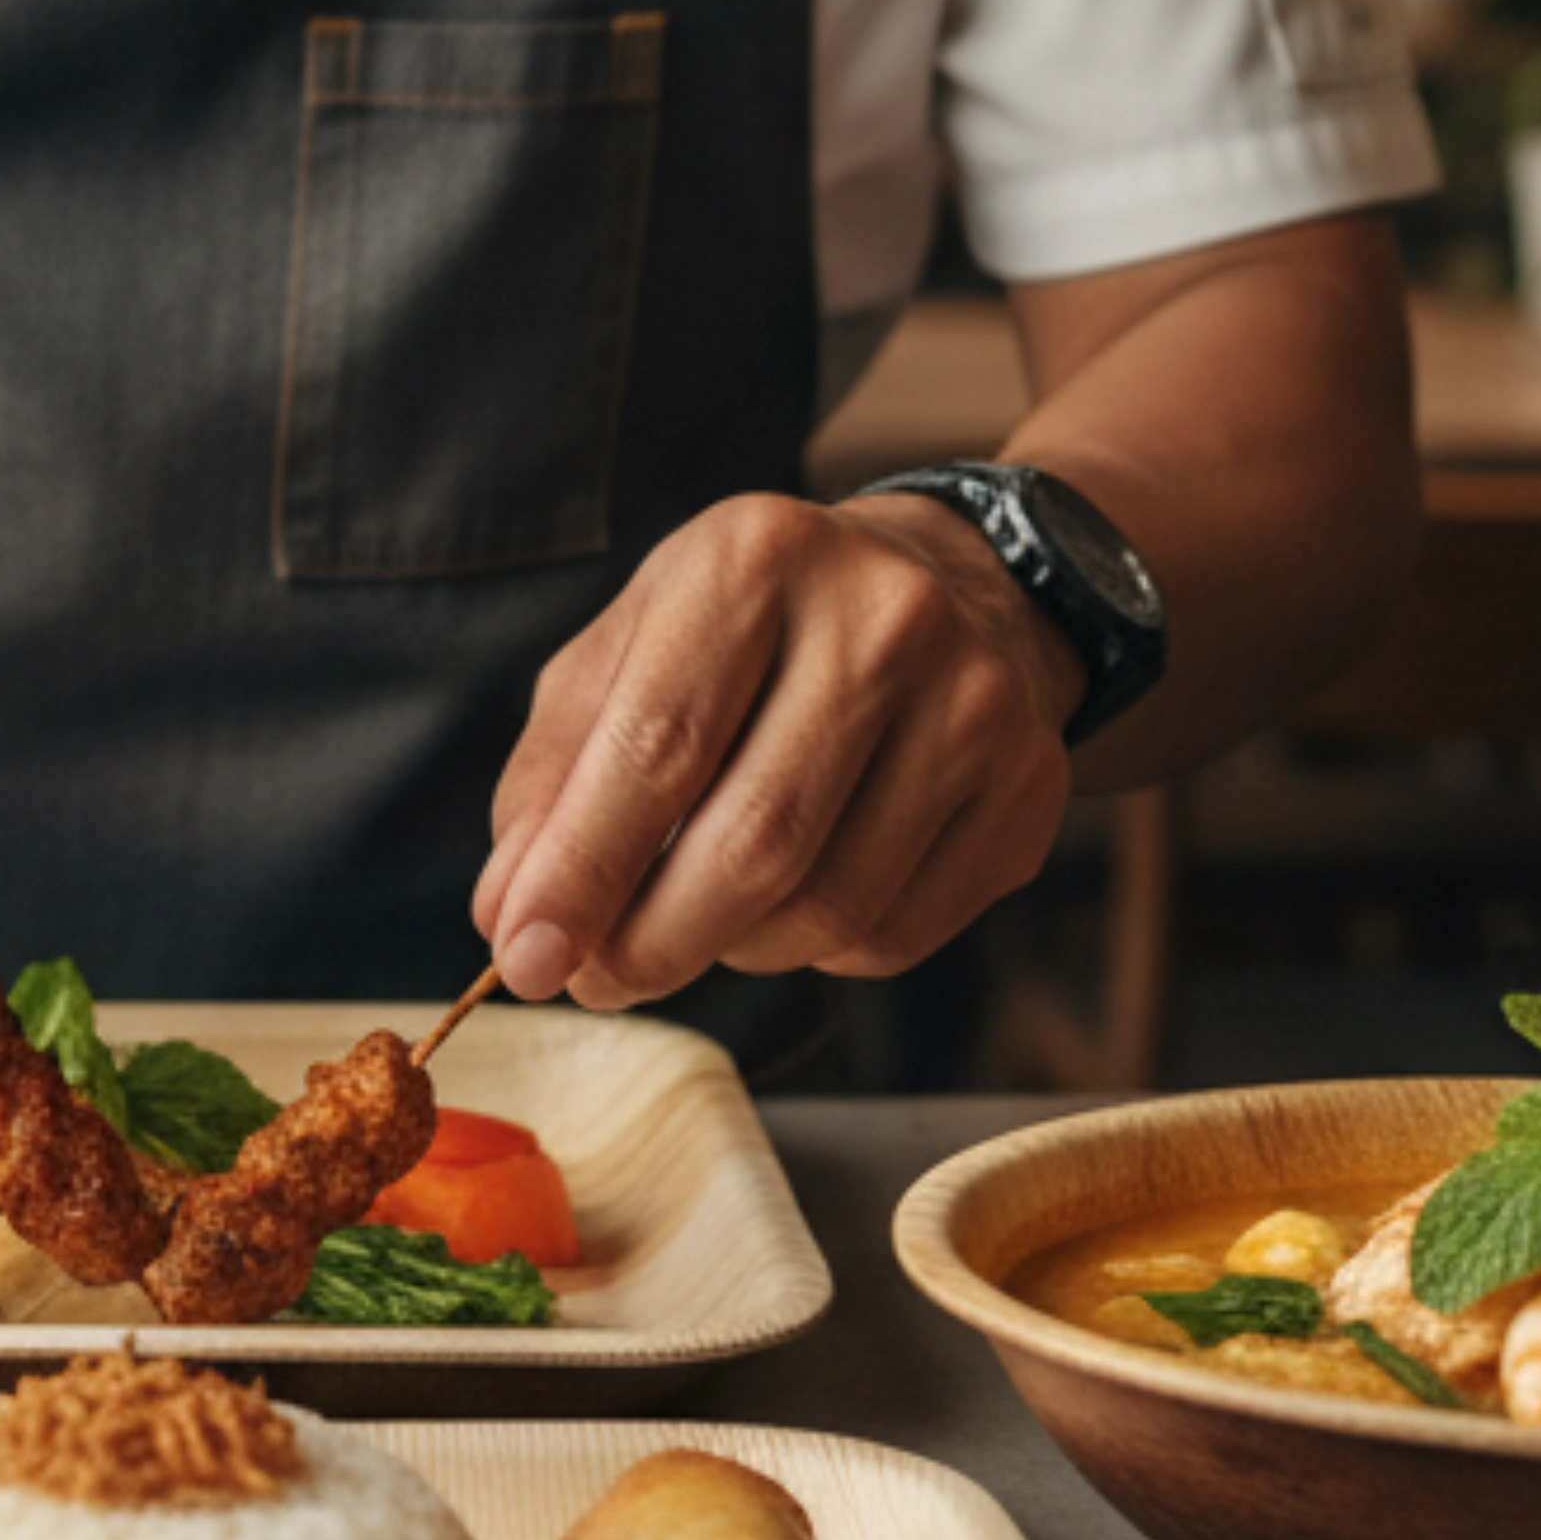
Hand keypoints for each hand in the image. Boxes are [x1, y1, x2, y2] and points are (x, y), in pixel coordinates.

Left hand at [473, 492, 1080, 1006]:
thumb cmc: (751, 635)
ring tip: (695, 921)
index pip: (657, 747)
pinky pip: (894, 935)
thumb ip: (555, 776)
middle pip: (753, 843)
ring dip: (732, 951)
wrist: (955, 589)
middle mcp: (884, 619)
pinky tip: (791, 900)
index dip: (582, 871)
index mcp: (757, 559)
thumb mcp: (633, 652)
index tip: (526, 958)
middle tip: (597, 980)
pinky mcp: (1028, 793)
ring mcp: (976, 706)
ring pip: (828, 909)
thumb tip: (512, 916)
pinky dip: (815, 951)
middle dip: (651, 942)